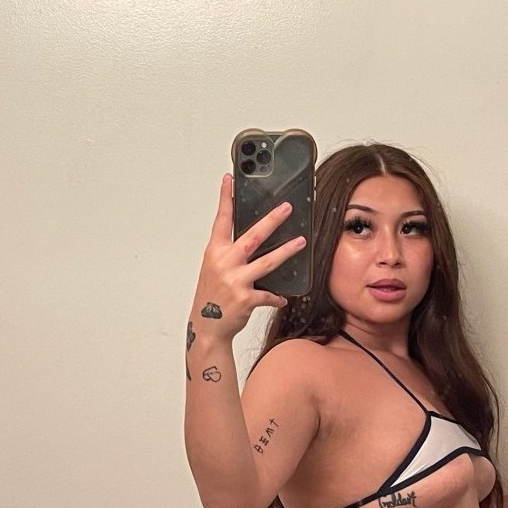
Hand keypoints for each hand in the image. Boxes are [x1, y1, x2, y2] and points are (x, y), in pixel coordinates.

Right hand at [189, 174, 305, 339]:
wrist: (207, 327)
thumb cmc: (211, 298)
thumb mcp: (214, 270)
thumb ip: (229, 254)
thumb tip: (252, 242)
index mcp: (215, 252)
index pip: (222, 220)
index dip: (225, 198)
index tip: (229, 180)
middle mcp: (225, 263)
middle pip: (253, 236)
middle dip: (272, 220)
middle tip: (286, 208)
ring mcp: (236, 280)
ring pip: (268, 262)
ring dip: (287, 251)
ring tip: (301, 242)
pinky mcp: (247, 298)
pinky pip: (268, 295)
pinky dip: (275, 297)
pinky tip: (282, 297)